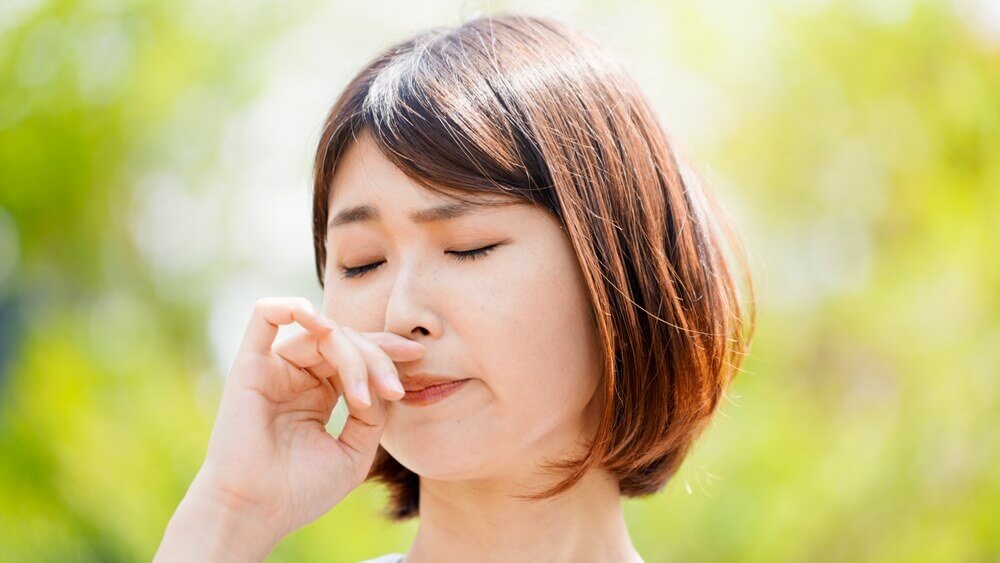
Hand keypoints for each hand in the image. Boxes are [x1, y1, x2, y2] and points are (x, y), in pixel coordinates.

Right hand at [155, 296, 423, 560]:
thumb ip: (374, 411)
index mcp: (319, 392)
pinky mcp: (250, 366)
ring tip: (364, 392)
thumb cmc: (301, 491)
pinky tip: (321, 324)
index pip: (357, 353)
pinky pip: (264, 316)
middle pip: (346, 340)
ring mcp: (274, 368)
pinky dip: (292, 308)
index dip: (387, 349)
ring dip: (352, 355)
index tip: (418, 356)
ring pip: (322, 333)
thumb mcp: (356, 450)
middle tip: (396, 389)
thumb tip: (384, 380)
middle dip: (377, 358)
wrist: (258, 513)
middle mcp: (297, 375)